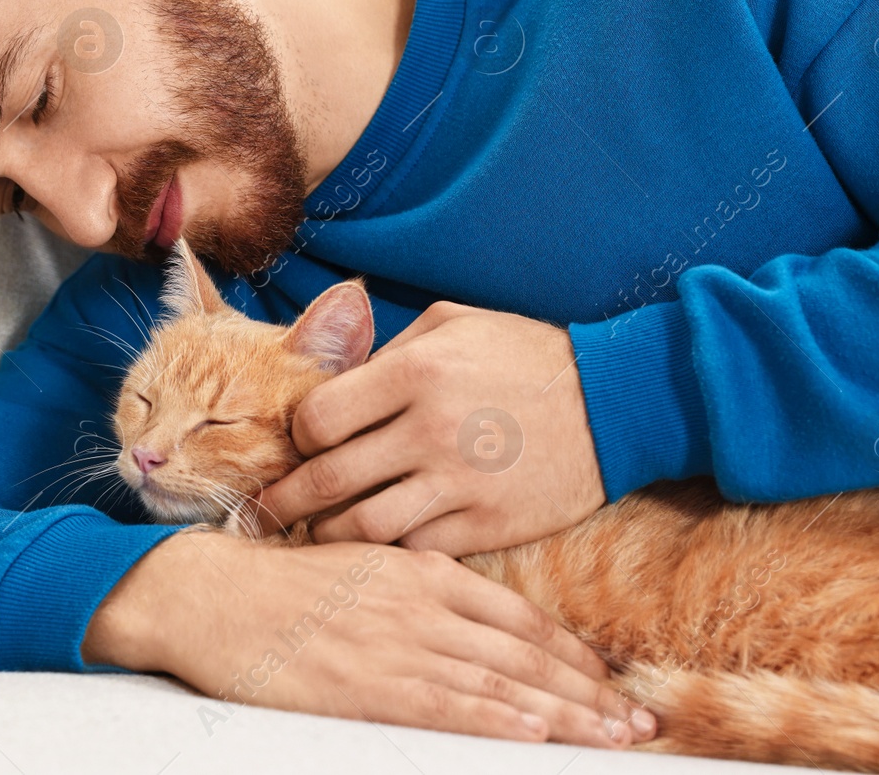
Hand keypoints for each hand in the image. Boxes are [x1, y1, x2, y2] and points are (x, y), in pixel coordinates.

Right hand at [83, 529, 653, 745]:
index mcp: (424, 572)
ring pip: (499, 683)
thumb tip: (469, 621)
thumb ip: (419, 590)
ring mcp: (394, 643)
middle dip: (591, 692)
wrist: (208, 591)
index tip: (617, 680)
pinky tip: (534, 732)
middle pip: (525, 655)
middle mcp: (421, 604)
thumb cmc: (280, 583)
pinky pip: (443, 704)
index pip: (521, 618)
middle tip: (642, 720)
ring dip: (565, 713)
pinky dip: (494, 719)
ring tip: (615, 735)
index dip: (575, 654)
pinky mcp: (361, 683)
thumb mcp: (363, 567)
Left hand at [255, 301, 604, 556]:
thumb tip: (331, 382)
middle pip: (326, 480)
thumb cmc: (527, 355)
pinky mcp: (489, 525)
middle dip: (283, 501)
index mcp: (415, 371)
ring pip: (363, 529)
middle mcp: (431, 429)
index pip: (318, 418)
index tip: (301, 443)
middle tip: (261, 514)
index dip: (297, 435)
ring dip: (328, 537)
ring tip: (310, 540)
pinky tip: (374, 553)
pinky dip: (388, 555)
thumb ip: (387, 351)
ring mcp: (461, 483)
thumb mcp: (454, 323)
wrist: (618, 400)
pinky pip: (416, 551)